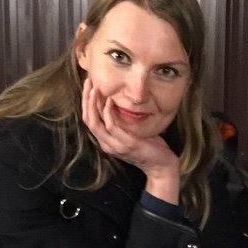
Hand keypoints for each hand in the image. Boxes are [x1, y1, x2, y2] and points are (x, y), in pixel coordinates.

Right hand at [81, 78, 179, 201]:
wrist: (161, 166)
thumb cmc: (149, 147)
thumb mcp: (131, 132)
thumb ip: (122, 122)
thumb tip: (119, 103)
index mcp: (106, 141)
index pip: (89, 120)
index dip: (86, 103)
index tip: (88, 86)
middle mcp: (107, 144)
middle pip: (88, 120)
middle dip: (86, 99)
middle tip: (88, 81)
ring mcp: (115, 145)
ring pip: (95, 123)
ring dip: (93, 104)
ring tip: (95, 88)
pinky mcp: (125, 144)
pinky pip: (111, 126)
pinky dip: (108, 112)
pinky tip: (110, 100)